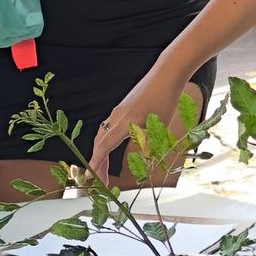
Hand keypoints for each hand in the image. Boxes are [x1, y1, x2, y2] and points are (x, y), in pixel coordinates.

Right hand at [89, 62, 194, 182]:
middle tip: (101, 181)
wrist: (165, 75)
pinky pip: (108, 127)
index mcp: (124, 124)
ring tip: (104, 168)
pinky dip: (106, 141)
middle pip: (100, 144)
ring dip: (101, 153)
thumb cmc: (165, 100)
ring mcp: (118, 111)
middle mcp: (116, 118)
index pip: (104, 148)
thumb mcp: (158, 127)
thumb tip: (142, 159)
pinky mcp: (123, 107)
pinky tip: (111, 146)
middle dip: (98, 164)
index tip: (90, 178)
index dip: (96, 164)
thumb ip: (147, 144)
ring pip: (103, 135)